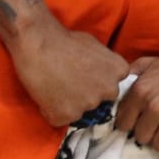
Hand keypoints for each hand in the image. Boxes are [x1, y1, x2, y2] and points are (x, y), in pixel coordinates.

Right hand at [6, 16, 130, 128]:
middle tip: (72, 82)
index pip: (115, 83)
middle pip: (101, 99)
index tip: (87, 75)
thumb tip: (101, 72)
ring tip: (57, 86)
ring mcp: (88, 105)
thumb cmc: (65, 40)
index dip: (100, 81)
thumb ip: (104, 64)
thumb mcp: (96, 46)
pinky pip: (61, 118)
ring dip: (71, 103)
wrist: (38, 45)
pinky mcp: (66, 116)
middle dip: (89, 94)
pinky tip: (46, 95)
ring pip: (81, 110)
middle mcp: (109, 90)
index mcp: (119, 71)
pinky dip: (53, 110)